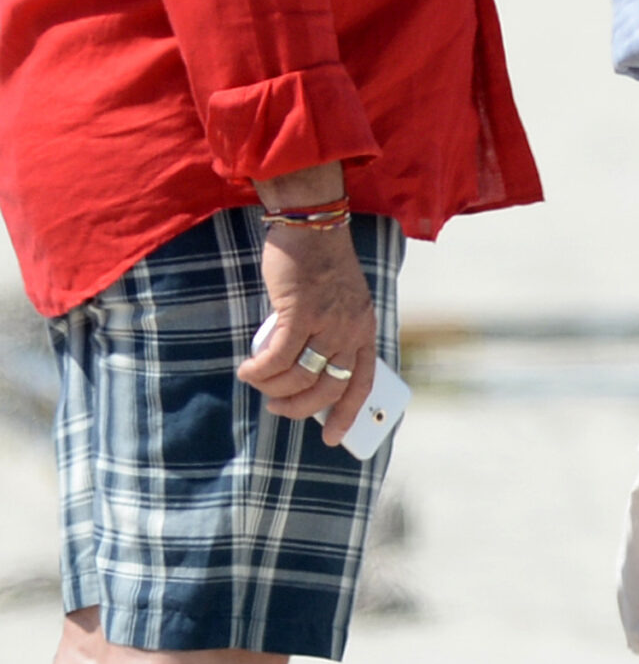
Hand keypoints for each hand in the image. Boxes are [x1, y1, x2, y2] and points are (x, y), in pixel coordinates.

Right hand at [238, 222, 377, 447]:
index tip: (333, 438)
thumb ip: (331, 332)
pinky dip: (260, 370)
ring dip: (273, 387)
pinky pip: (277, 356)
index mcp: (364, 329)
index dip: (346, 414)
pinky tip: (248, 370)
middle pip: (327, 387)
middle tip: (277, 407)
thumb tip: (306, 371)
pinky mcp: (301, 312)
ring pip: (299, 376)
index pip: (362, 383)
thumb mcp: (339, 302)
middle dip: (299, 407)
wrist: (312, 225)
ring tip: (257, 383)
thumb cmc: (319, 263)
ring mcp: (328, 322)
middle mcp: (351, 329)